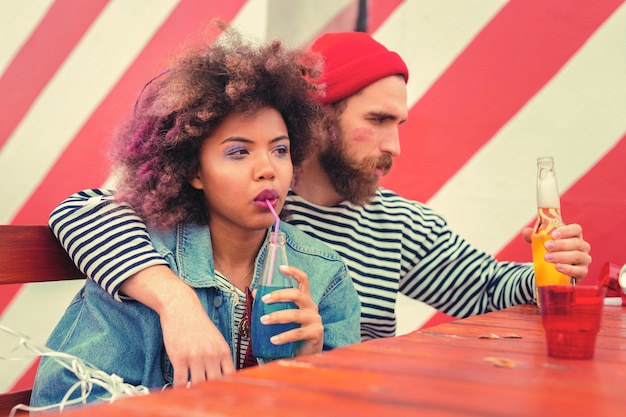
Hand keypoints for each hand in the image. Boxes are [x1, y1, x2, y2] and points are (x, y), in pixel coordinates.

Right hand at [121, 266, 234, 386]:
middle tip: (208, 401)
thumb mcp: (216, 339)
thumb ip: (220, 357)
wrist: (181, 308)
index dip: (228, 389)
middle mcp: (212, 355)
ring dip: (195, 392)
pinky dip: (179, 388)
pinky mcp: (179, 358)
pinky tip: (178, 391)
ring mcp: (196, 357)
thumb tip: (225, 377)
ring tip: (193, 398)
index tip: (225, 397)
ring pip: (198, 385)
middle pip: (216, 384)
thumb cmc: (198, 324)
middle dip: (212, 394)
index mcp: (224, 351)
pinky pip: (181, 381)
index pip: (231, 377)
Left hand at [258, 265, 323, 355]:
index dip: (294, 272)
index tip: (281, 267)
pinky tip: (273, 340)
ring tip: (263, 320)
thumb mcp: (284, 316)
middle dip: (279, 295)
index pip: (303, 280)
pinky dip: (284, 336)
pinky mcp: (316, 334)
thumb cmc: (294, 331)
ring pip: (295, 314)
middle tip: (264, 299)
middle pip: (297, 295)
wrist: (307, 354)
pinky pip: (297, 334)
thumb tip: (255, 293)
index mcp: (305, 300)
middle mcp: (311, 307)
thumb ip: (272, 305)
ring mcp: (315, 320)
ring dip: (277, 316)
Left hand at [522, 223, 591, 282]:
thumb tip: (526, 231)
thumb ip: (533, 236)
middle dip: (560, 244)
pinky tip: (557, 267)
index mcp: (574, 236)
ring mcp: (584, 260)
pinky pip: (578, 270)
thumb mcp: (540, 244)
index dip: (566, 231)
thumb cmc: (550, 252)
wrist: (553, 272)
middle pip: (576, 243)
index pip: (576, 229)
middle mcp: (582, 247)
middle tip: (546, 246)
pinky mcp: (582, 272)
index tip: (553, 235)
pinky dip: (568, 269)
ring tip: (547, 257)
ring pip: (577, 256)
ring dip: (561, 256)